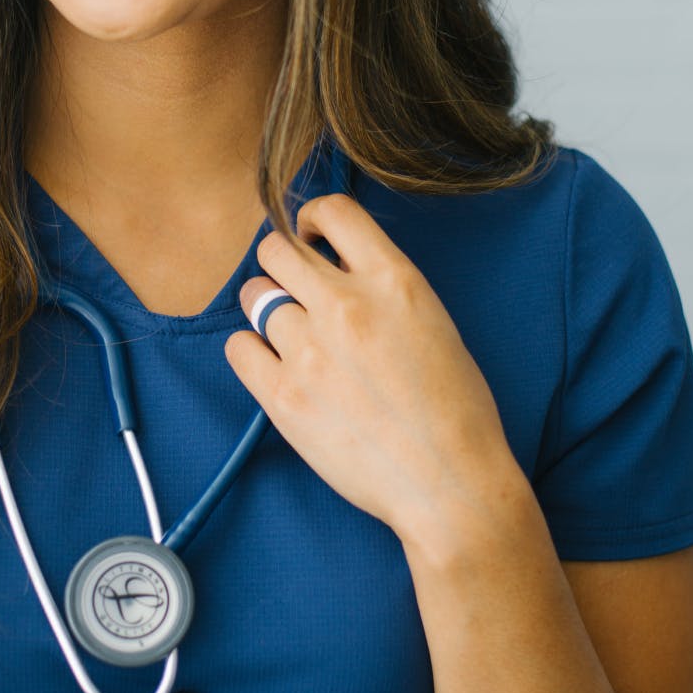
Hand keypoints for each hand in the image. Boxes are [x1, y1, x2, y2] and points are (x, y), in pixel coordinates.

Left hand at [224, 191, 520, 542]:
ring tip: (294, 340)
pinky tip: (278, 369)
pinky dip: (252, 353)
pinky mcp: (284, 396)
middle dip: (282, 264)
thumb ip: (380, 287)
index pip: (333, 210)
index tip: (312, 238)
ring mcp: (310, 350)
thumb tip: (332, 266)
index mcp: (394, 280)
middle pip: (276, 248)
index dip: (312, 217)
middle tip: (295, 292)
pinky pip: (238, 347)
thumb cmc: (454, 408)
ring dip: (268, 310)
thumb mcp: (432, 321)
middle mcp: (346, 305)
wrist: (449, 482)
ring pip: (254, 296)